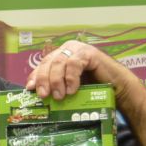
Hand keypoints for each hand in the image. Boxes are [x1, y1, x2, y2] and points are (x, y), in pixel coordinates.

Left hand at [26, 40, 141, 102]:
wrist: (115, 88)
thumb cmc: (91, 89)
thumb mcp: (67, 87)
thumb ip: (53, 86)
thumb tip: (33, 92)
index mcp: (59, 56)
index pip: (42, 65)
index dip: (35, 76)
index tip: (30, 89)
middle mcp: (67, 50)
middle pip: (48, 63)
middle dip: (44, 80)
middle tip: (44, 96)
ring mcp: (78, 49)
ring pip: (59, 63)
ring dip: (57, 81)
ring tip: (60, 96)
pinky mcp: (89, 52)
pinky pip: (74, 64)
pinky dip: (71, 78)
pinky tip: (72, 90)